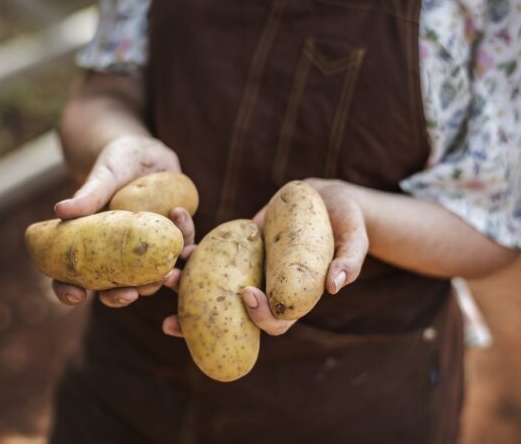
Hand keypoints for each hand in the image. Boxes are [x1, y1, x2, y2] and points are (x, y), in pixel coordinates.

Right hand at [50, 135, 194, 306]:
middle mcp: (118, 254)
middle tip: (131, 293)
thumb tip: (59, 210)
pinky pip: (181, 244)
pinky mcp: (172, 238)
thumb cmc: (116, 164)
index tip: (77, 296)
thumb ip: (88, 195)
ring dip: (162, 278)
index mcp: (92, 245)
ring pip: (152, 276)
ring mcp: (147, 250)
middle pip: (114, 288)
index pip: (74, 278)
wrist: (147, 153)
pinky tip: (180, 213)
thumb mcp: (104, 177)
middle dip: (122, 296)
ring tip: (169, 269)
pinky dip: (184, 234)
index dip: (70, 291)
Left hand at [161, 178, 368, 337]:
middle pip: (232, 316)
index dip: (259, 316)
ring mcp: (247, 270)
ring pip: (212, 288)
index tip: (247, 294)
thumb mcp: (355, 238)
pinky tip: (176, 238)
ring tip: (164, 277)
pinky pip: (210, 255)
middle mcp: (266, 289)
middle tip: (172, 320)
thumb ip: (350, 261)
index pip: (274, 322)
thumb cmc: (347, 221)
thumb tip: (337, 285)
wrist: (327, 198)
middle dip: (201, 321)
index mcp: (294, 297)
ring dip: (185, 286)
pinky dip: (191, 250)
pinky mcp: (235, 248)